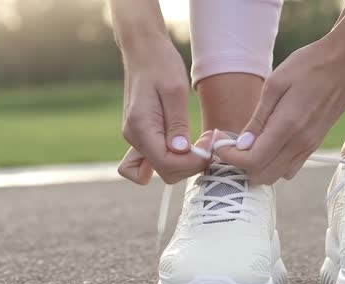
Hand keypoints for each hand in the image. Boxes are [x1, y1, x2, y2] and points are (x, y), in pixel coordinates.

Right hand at [110, 0, 210, 184]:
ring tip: (200, 143)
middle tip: (208, 141)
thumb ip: (177, 124)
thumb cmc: (161, 64)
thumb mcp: (175, 90)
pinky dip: (168, 162)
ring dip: (184, 163)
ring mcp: (136, 139)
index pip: (167, 164)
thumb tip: (180, 151)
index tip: (210, 143)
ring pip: (161, 169)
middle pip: (165, 172)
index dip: (193, 161)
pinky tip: (183, 151)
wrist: (144, 50)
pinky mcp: (143, 136)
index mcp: (140, 127)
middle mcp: (134, 138)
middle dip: (191, 163)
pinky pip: (150, 162)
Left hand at [216, 1, 344, 183]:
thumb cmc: (309, 65)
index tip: (220, 142)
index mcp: (287, 126)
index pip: (252, 161)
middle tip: (231, 145)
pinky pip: (290, 168)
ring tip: (248, 145)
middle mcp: (300, 143)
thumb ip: (258, 119)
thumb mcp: (275, 84)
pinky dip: (273, 164)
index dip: (230, 158)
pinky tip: (267, 144)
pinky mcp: (315, 144)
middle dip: (241, 166)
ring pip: (277, 176)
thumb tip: (242, 145)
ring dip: (258, 167)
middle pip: (263, 176)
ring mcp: (310, 146)